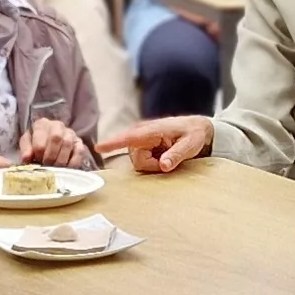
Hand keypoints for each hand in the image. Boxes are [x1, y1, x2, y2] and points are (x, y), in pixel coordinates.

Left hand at [19, 116, 91, 167]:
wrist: (48, 146)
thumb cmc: (35, 145)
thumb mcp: (27, 145)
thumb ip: (25, 150)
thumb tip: (27, 158)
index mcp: (41, 124)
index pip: (41, 134)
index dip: (39, 151)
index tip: (37, 161)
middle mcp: (57, 125)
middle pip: (56, 137)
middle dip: (50, 155)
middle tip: (47, 166)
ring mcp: (70, 133)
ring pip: (68, 144)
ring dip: (61, 160)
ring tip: (55, 170)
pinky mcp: (79, 143)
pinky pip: (80, 151)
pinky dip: (73, 162)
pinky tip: (66, 169)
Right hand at [99, 117, 213, 172]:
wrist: (196, 128)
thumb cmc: (194, 134)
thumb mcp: (190, 145)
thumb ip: (177, 155)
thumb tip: (163, 165)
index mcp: (152, 130)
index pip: (129, 137)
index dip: (113, 143)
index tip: (98, 148)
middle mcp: (142, 133)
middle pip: (137, 159)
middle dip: (151, 166)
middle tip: (168, 161)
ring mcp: (140, 140)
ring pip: (138, 162)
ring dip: (152, 164)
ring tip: (166, 156)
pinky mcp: (140, 146)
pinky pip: (141, 161)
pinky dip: (151, 163)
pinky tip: (161, 155)